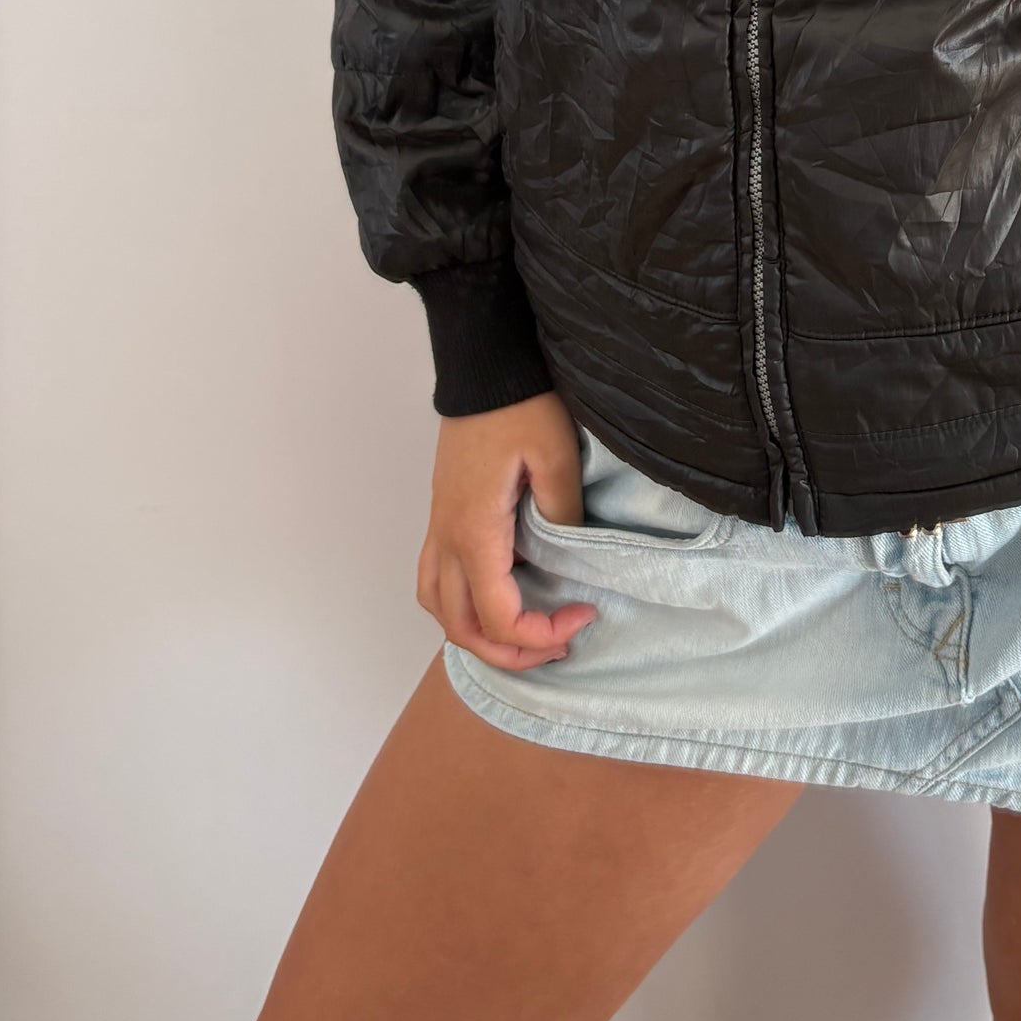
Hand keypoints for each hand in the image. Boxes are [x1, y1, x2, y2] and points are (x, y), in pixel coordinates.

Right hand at [416, 391, 597, 672]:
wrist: (484, 368)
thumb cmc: (519, 406)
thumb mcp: (557, 458)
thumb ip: (563, 516)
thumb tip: (569, 558)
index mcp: (475, 533)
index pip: (498, 618)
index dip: (540, 634)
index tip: (584, 614)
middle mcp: (447, 539)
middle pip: (461, 628)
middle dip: (510, 652)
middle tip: (559, 642)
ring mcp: (438, 528)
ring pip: (440, 609)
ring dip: (479, 635)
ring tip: (527, 632)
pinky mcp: (442, 515)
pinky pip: (436, 580)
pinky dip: (462, 606)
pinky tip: (500, 596)